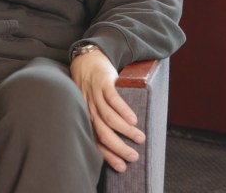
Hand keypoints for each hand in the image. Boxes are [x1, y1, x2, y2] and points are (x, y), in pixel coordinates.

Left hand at [70, 49, 145, 172]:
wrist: (86, 59)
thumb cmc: (91, 86)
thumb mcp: (91, 103)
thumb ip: (99, 119)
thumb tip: (116, 142)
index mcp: (86, 115)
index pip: (95, 140)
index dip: (108, 155)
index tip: (122, 167)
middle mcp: (88, 107)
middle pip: (102, 132)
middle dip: (118, 147)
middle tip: (133, 157)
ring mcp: (94, 95)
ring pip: (109, 118)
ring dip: (125, 131)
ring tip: (140, 139)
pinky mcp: (103, 83)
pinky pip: (112, 99)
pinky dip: (123, 111)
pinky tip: (133, 120)